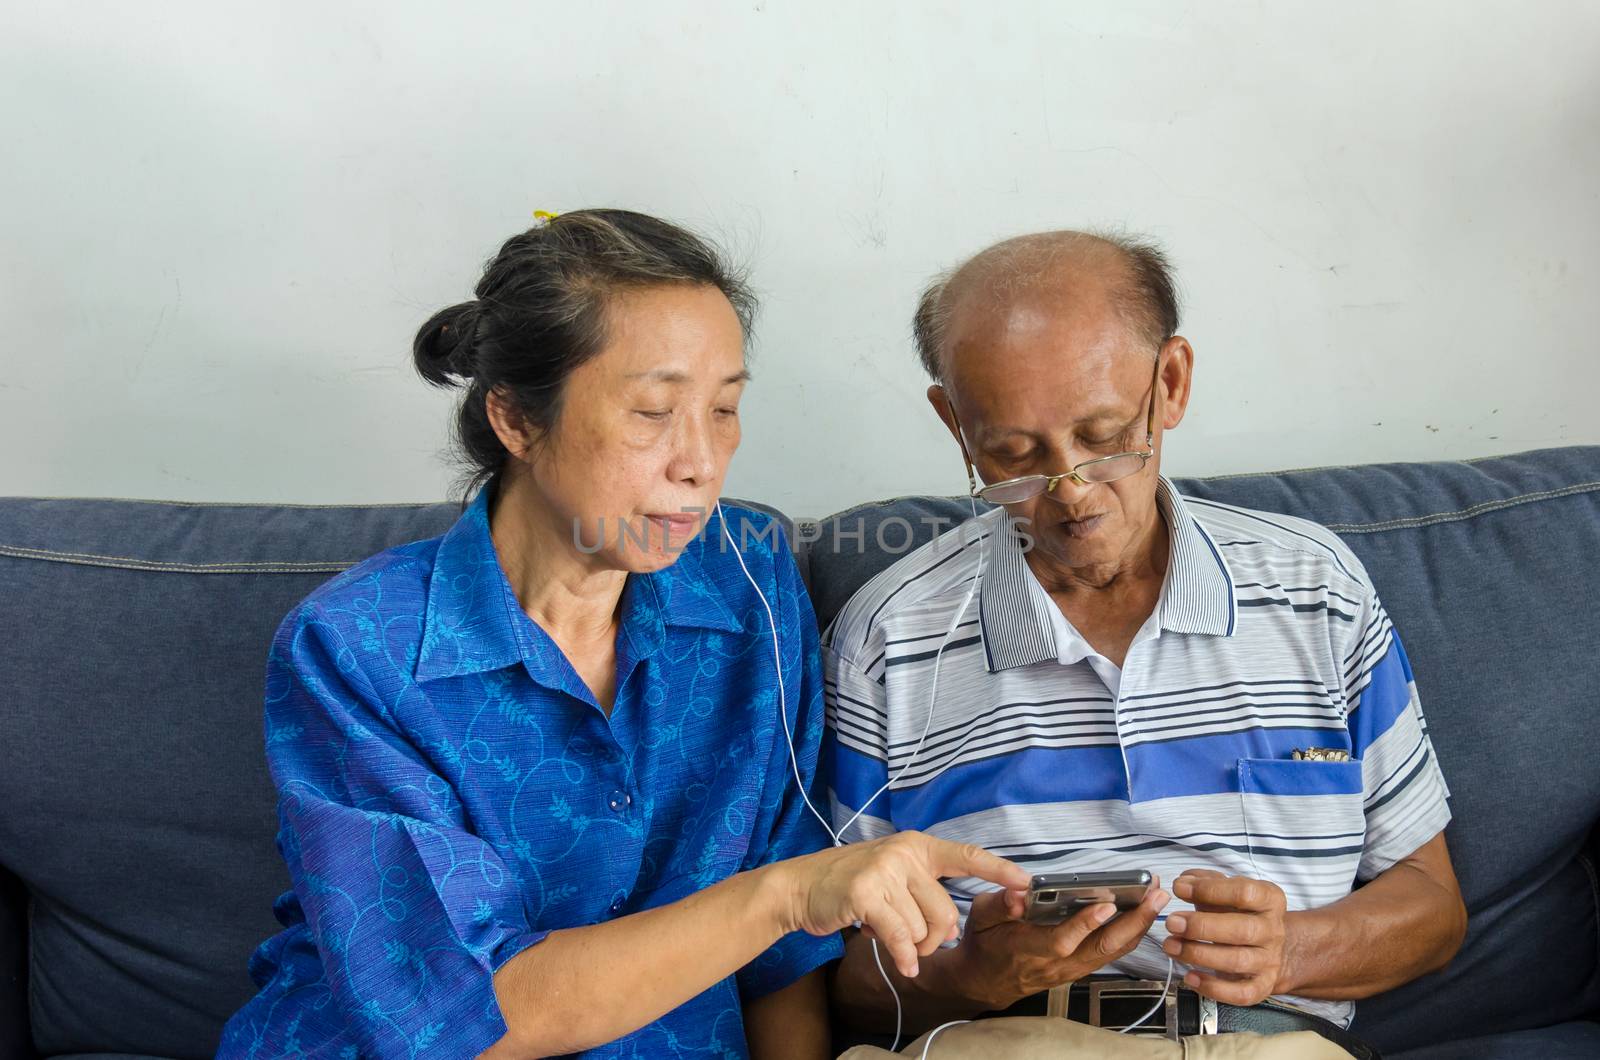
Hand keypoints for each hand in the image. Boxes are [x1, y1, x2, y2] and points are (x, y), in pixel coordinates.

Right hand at [776, 832, 1029, 978]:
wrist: (800, 887)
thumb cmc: (850, 886)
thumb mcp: (892, 877)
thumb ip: (923, 893)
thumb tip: (951, 930)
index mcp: (917, 846)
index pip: (967, 855)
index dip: (999, 870)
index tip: (1027, 882)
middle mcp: (904, 853)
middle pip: (946, 912)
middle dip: (934, 938)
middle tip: (913, 942)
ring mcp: (885, 870)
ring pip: (922, 928)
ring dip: (910, 945)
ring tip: (887, 934)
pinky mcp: (866, 892)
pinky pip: (900, 936)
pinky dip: (903, 955)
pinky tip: (900, 963)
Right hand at [947, 877, 1171, 1009]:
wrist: (986, 980)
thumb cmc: (984, 943)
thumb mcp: (980, 917)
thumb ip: (1000, 903)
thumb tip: (1019, 892)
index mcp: (1027, 949)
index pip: (1061, 941)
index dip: (1085, 924)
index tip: (1106, 904)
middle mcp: (1055, 964)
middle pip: (1100, 947)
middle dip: (1132, 921)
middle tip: (1154, 894)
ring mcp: (1070, 969)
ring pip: (1111, 952)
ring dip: (1138, 926)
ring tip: (1156, 897)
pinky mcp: (1079, 968)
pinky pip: (1110, 953)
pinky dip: (1130, 934)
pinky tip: (1143, 913)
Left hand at [1163, 869, 1288, 1005]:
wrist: (1268, 947)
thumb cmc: (1239, 913)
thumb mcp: (1227, 890)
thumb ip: (1204, 881)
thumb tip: (1183, 882)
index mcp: (1269, 900)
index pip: (1244, 893)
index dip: (1209, 890)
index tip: (1179, 888)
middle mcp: (1273, 930)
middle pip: (1242, 930)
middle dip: (1202, 926)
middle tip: (1172, 922)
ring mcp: (1270, 960)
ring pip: (1237, 961)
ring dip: (1199, 954)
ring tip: (1171, 946)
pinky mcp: (1263, 986)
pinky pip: (1241, 993)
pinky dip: (1213, 988)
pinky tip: (1190, 977)